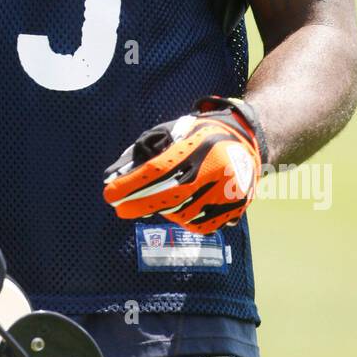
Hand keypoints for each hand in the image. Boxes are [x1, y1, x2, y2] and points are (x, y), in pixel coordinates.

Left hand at [102, 96, 265, 234]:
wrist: (246, 140)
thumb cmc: (199, 134)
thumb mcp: (171, 132)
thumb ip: (142, 151)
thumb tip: (111, 176)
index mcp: (199, 146)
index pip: (157, 170)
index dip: (131, 184)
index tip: (110, 194)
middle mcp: (215, 170)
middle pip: (169, 196)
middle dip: (139, 204)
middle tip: (120, 208)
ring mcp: (228, 191)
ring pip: (182, 214)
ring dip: (162, 211)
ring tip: (154, 202)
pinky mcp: (235, 208)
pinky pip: (200, 224)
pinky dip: (183, 220)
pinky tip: (176, 209)